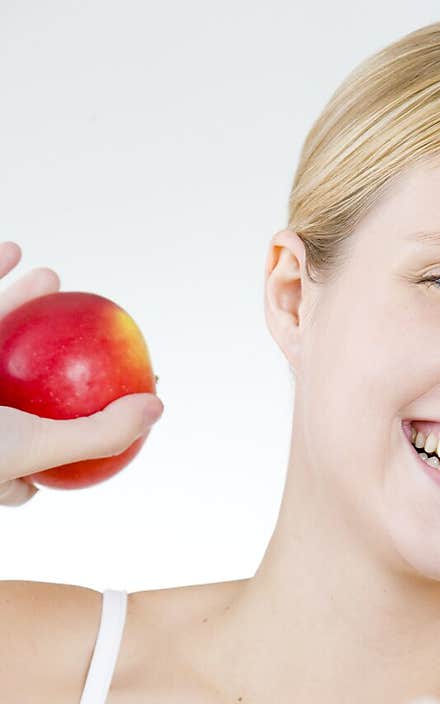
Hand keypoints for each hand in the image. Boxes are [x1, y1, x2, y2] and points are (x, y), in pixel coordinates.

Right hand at [0, 240, 163, 504]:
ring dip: (20, 303)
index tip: (126, 393)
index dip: (83, 426)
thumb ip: (98, 434)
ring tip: (54, 278)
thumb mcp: (36, 447)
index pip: (43, 451)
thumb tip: (159, 409)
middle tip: (91, 327)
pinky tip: (12, 249)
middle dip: (54, 358)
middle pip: (21, 387)